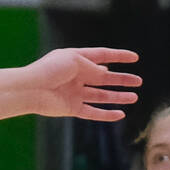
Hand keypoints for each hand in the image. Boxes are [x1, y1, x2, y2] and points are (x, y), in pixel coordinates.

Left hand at [20, 46, 141, 120]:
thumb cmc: (49, 70)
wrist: (31, 89)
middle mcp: (76, 76)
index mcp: (75, 59)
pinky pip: (92, 112)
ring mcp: (74, 93)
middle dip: (121, 79)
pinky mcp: (71, 108)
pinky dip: (106, 114)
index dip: (119, 56)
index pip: (101, 55)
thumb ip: (93, 67)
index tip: (135, 58)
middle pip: (104, 78)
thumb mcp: (75, 61)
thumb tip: (105, 73)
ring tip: (134, 97)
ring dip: (117, 96)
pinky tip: (120, 114)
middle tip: (138, 81)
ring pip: (101, 95)